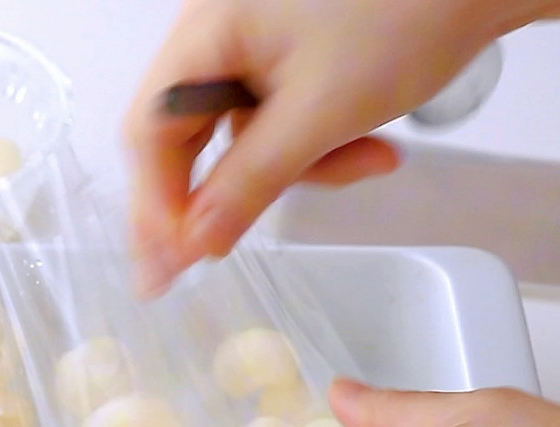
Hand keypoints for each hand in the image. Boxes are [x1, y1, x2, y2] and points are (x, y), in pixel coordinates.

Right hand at [125, 0, 526, 295]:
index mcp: (206, 30)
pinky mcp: (288, 54)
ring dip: (297, 170)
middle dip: (235, 190)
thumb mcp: (321, 114)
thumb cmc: (409, 13)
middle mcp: (217, 32)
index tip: (168, 267)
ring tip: (368, 161)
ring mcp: (253, 43)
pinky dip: (317, 146)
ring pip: (242, 138)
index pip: (151, 132)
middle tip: (235, 248)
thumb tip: (195, 240)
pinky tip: (368, 143)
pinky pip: (277, 122)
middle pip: (189, 137)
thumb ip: (249, 183)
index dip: (156, 205)